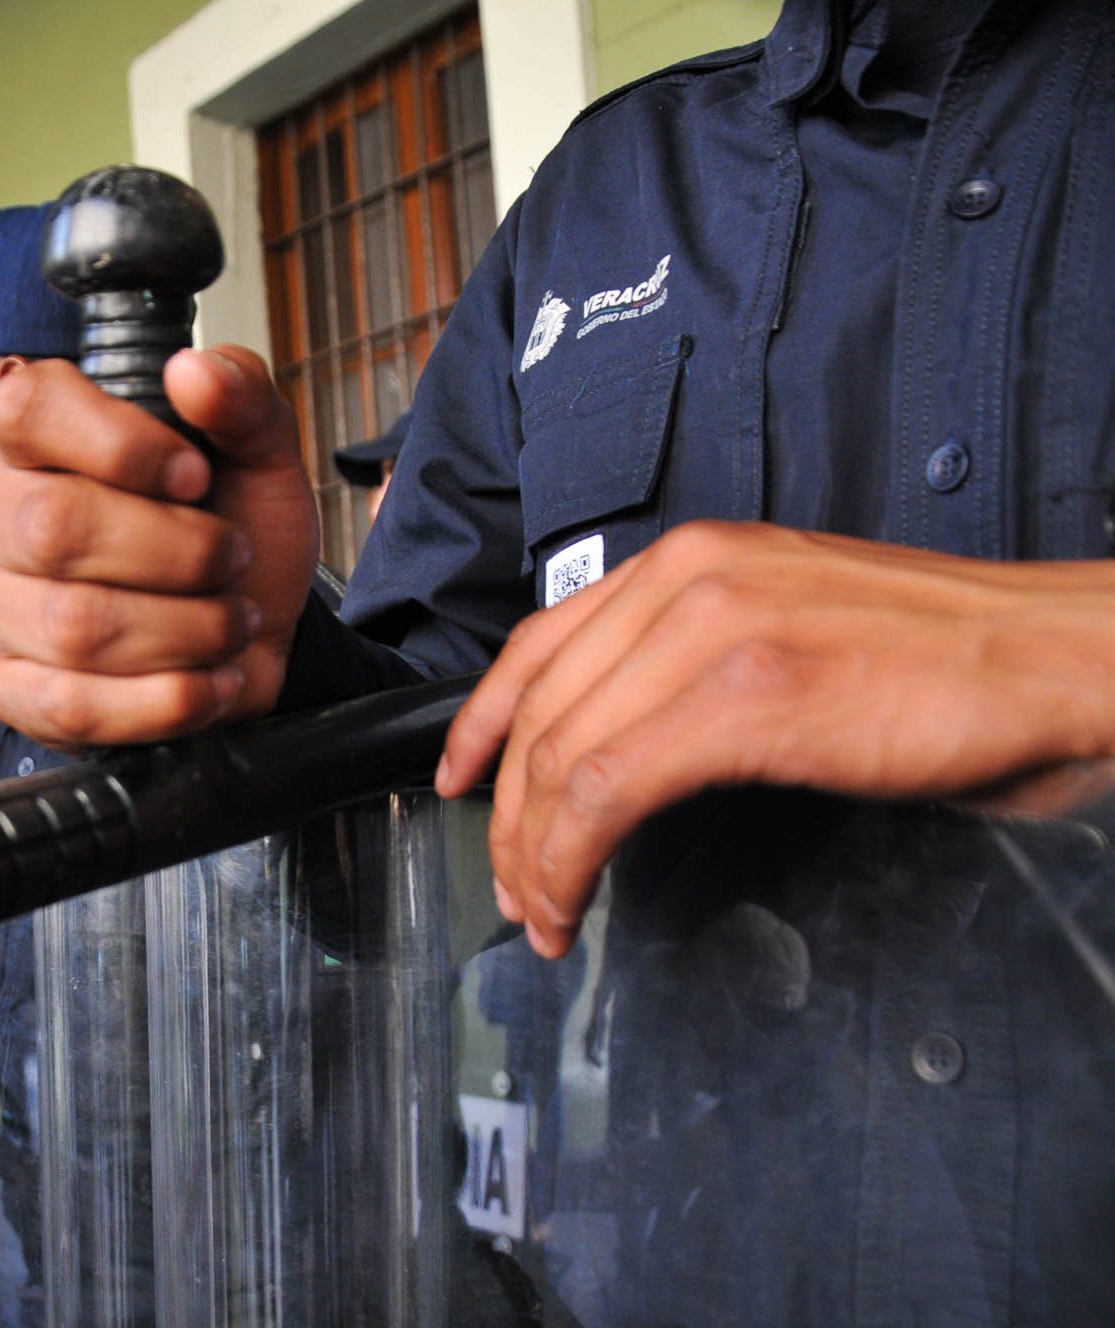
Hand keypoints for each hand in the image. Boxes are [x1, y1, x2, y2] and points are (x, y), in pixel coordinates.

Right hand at [0, 347, 318, 747]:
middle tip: (230, 559)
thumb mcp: (259, 451)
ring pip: (74, 624)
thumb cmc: (234, 528)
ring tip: (230, 623)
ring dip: (186, 630)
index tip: (194, 475)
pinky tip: (208, 682)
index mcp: (36, 438)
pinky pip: (73, 705)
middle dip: (177, 551)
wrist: (250, 632)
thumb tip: (194, 372)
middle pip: (54, 526)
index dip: (120, 444)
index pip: (29, 411)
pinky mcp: (7, 689)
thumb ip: (240, 397)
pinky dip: (166, 700)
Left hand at [436, 521, 1114, 957]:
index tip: (457, 781)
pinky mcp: (749, 695)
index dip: (481, 725)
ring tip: (543, 912)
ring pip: (564, 757)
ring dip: (536, 854)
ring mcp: (716, 629)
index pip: (539, 642)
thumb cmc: (940, 659)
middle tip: (514, 889)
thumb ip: (694, 659)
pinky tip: (577, 896)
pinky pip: (611, 787)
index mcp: (691, 559)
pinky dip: (573, 855)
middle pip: (542, 712)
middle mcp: (688, 578)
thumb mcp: (787, 629)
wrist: (1054, 659)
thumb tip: (621, 738)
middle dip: (509, 818)